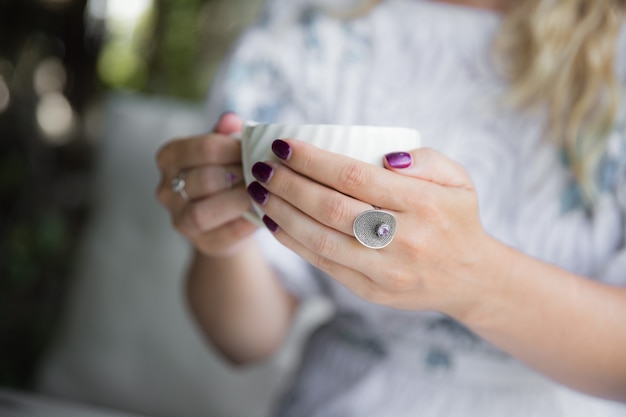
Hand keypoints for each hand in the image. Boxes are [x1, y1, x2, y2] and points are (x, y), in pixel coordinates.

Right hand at [156, 113, 257, 256]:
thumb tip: (231, 119)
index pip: (203, 148)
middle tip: (265, 173)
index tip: (258, 148)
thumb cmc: (229, 175)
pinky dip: (247, 223)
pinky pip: (224, 233)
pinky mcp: (203, 243)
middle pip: (204, 179)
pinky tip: (264, 212)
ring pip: (203, 211)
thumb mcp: (227, 150)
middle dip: (239, 175)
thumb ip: (228, 134)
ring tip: (262, 192)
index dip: (235, 148)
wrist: (231, 218)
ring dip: (238, 200)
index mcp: (170, 157)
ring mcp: (179, 219)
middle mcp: (166, 189)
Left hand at [247, 139, 493, 316]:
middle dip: (288, 184)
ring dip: (282, 213)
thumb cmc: (455, 218)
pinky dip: (293, 241)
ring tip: (259, 191)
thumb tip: (384, 157)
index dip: (314, 160)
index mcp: (425, 204)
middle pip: (331, 207)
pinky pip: (324, 264)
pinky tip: (274, 221)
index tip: (285, 146)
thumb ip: (425, 159)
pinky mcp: (372, 291)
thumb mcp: (457, 178)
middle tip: (262, 167)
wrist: (469, 278)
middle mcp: (404, 239)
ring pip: (321, 239)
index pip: (355, 176)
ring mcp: (386, 270)